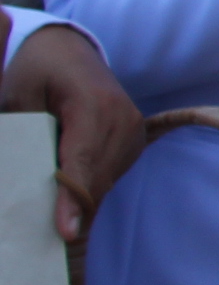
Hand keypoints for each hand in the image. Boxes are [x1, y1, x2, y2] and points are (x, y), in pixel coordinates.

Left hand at [1, 25, 145, 244]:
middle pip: (96, 179)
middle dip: (71, 208)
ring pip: (105, 182)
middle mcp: (123, 117)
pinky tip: (69, 190)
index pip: (81, 160)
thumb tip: (19, 184)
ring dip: (79, 201)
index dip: (71, 199)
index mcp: (93, 103)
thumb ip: (21, 137)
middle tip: (46, 236)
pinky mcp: (135, 138)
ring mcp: (134, 129)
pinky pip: (111, 174)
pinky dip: (89, 187)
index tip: (67, 234)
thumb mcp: (17, 96)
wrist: (66, 48)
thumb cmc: (36, 69)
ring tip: (54, 215)